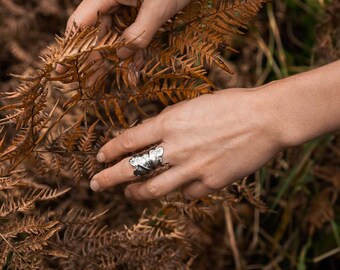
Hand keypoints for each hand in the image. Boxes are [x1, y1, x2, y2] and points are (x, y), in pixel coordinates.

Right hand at [63, 0, 190, 71]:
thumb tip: (120, 56)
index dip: (71, 47)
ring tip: (107, 81)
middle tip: (88, 82)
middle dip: (94, 59)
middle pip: (95, 33)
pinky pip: (130, 36)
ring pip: (113, 38)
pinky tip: (135, 69)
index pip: (80, 22)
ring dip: (114, 59)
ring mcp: (124, 9)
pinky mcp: (137, 16)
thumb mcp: (156, 10)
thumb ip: (138, 33)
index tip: (62, 68)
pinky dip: (133, 52)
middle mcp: (111, 2)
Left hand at [90, 87, 284, 199]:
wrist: (264, 118)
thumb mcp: (192, 106)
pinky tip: (179, 187)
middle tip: (95, 184)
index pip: (128, 141)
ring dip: (136, 193)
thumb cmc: (230, 105)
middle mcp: (176, 148)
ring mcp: (192, 168)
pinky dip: (180, 192)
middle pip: (132, 169)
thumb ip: (170, 124)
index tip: (100, 157)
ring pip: (153, 189)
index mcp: (170, 123)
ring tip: (128, 194)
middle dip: (109, 178)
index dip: (110, 150)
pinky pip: (186, 194)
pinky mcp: (210, 183)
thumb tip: (152, 139)